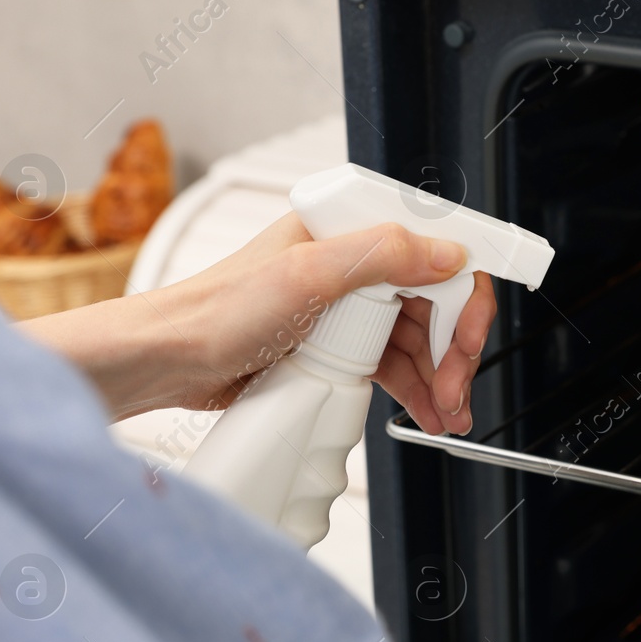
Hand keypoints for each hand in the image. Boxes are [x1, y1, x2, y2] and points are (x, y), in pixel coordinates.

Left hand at [21, 213, 496, 431]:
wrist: (166, 364)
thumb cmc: (212, 312)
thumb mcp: (305, 276)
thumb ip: (381, 255)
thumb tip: (448, 252)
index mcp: (345, 229)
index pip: (432, 248)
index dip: (462, 291)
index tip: (474, 332)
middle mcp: (349, 263)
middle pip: (432, 299)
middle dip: (452, 347)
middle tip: (456, 387)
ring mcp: (343, 307)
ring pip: (416, 337)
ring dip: (439, 376)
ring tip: (446, 412)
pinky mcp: (335, 345)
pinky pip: (392, 363)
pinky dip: (415, 388)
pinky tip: (426, 410)